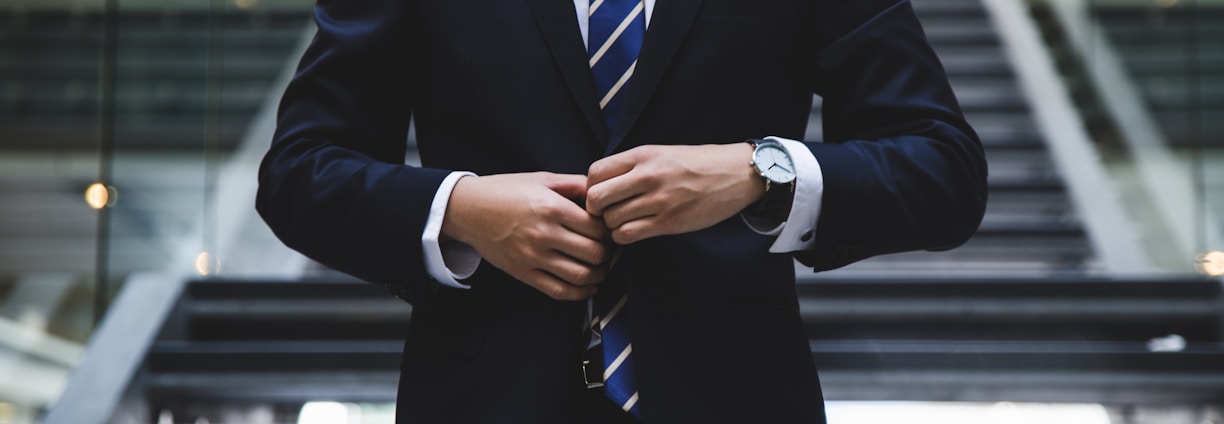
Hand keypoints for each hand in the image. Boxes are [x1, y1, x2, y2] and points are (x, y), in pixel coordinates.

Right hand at [442, 172, 611, 300]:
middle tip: (608, 250)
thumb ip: (575, 184)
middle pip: (594, 253)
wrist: (468, 210)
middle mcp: (544, 234)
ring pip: (581, 276)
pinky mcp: (523, 273)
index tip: (609, 230)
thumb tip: (602, 192)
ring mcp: (533, 256)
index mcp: (552, 207)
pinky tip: (587, 286)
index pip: (597, 228)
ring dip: (598, 275)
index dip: (609, 231)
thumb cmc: (506, 191)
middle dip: (607, 254)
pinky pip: (559, 291)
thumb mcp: (542, 179)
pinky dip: (580, 293)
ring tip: (601, 268)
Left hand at [586, 143, 764, 243]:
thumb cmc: (696, 164)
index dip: (590, 187)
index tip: (601, 194)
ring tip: (624, 222)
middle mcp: (648, 176)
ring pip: (611, 220)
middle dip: (596, 210)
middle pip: (596, 198)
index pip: (594, 172)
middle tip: (606, 213)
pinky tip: (634, 231)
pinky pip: (629, 235)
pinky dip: (624, 237)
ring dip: (612, 226)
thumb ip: (631, 166)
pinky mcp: (670, 222)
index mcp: (643, 155)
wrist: (735, 174)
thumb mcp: (661, 153)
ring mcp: (659, 200)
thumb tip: (599, 184)